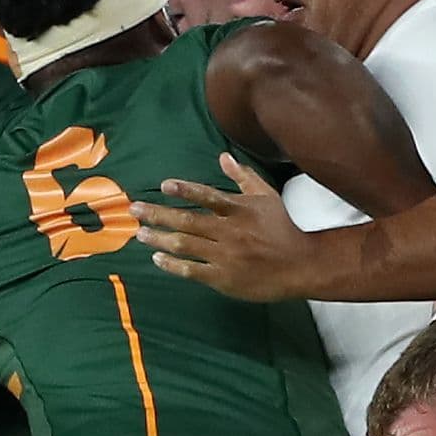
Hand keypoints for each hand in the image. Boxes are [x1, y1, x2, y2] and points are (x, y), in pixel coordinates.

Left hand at [136, 155, 318, 301]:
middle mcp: (229, 232)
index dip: (185, 190)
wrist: (300, 266)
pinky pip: (192, 270)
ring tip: (141, 233)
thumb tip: (223, 157)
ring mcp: (225, 256)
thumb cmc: (282, 229)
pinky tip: (157, 258)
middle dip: (158, 215)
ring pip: (185, 245)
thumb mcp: (266, 197)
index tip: (164, 185)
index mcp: (239, 210)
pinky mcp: (223, 278)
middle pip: (187, 221)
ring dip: (159, 238)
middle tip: (135, 210)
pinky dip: (173, 264)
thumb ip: (243, 177)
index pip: (208, 196)